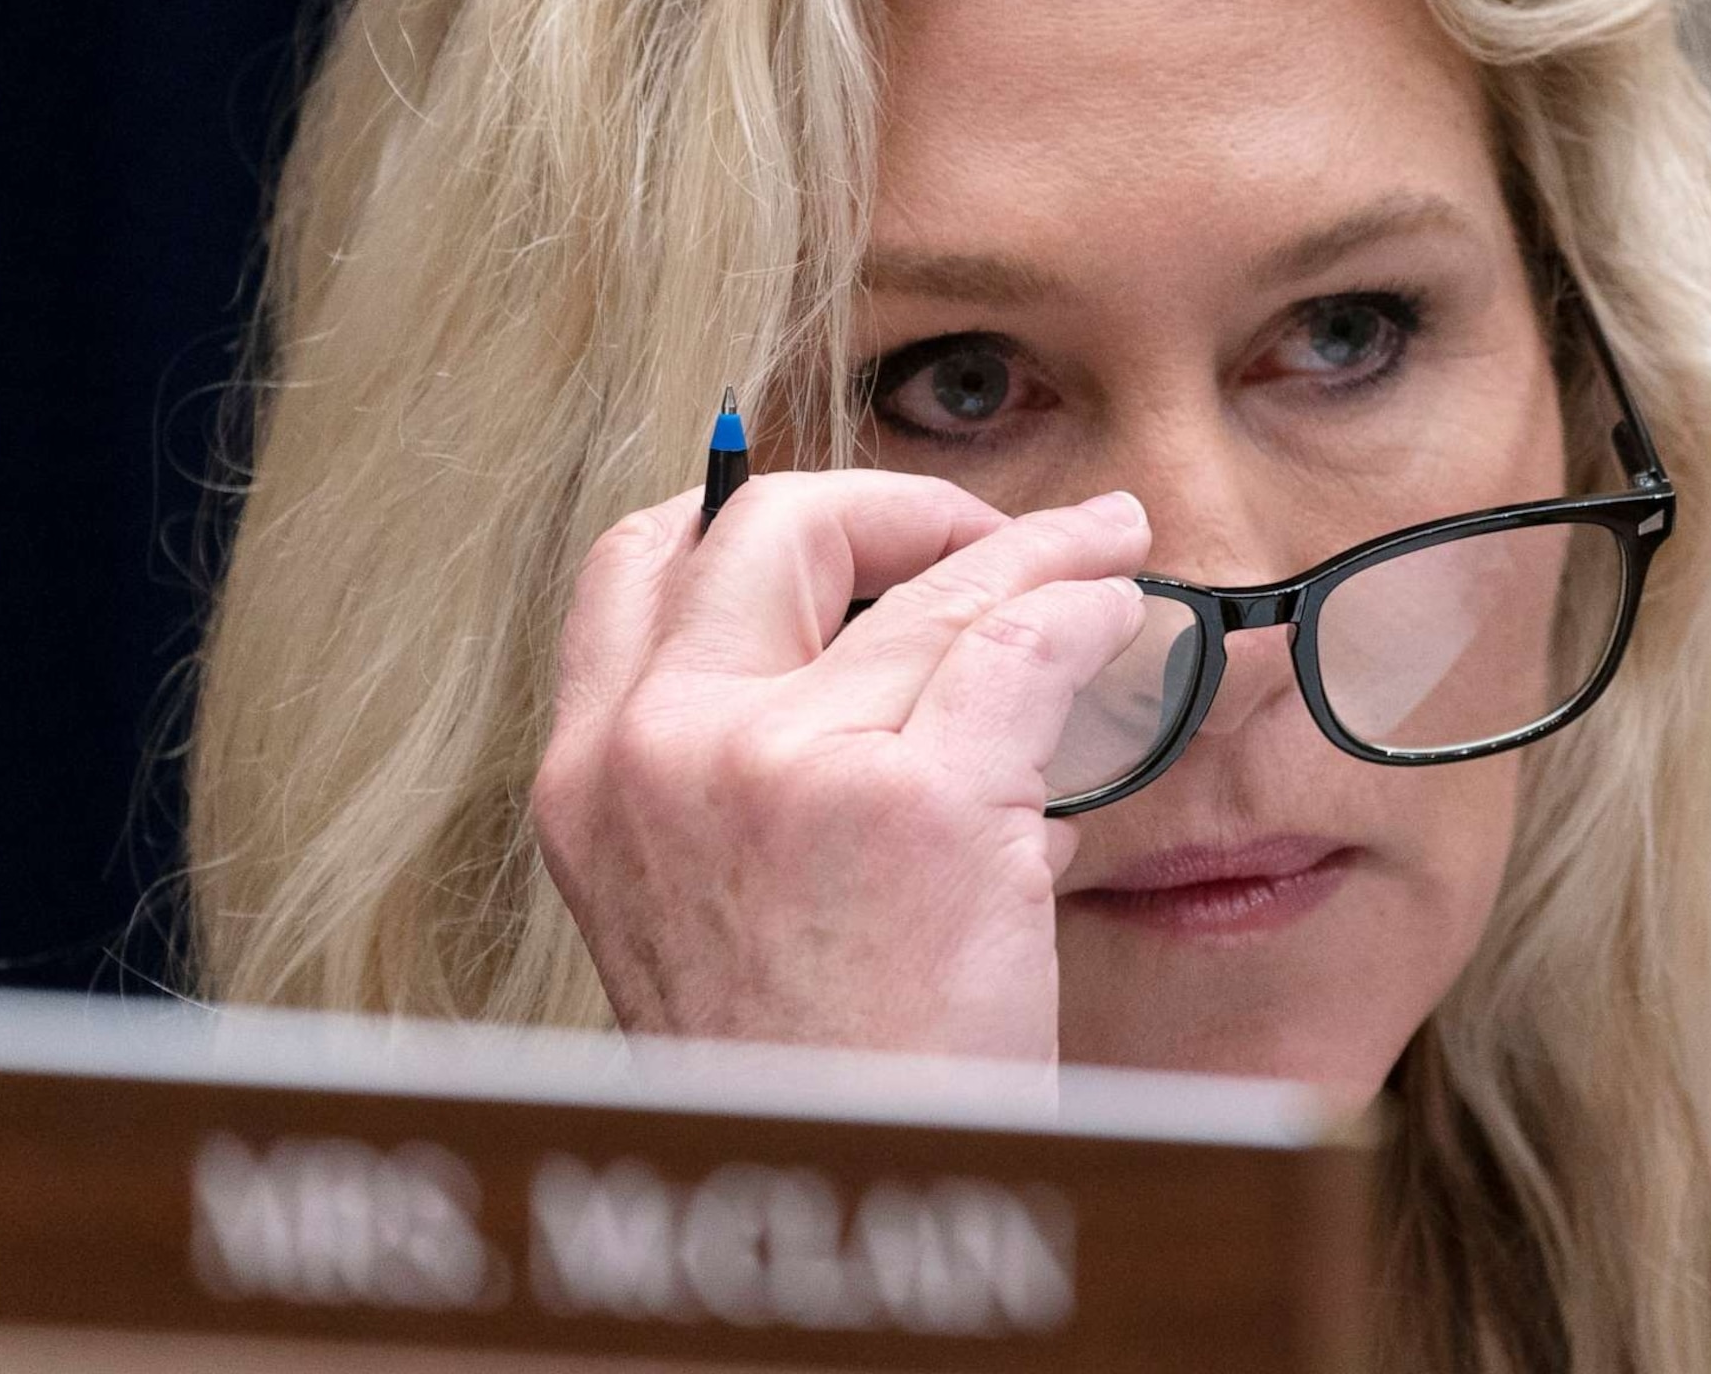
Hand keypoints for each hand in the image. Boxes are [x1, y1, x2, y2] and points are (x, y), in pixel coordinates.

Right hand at [534, 471, 1151, 1060]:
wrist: (849, 1207)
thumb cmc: (806, 1073)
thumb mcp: (702, 904)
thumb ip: (738, 772)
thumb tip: (874, 644)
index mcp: (591, 778)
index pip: (640, 562)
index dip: (757, 516)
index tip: (854, 535)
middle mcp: (661, 753)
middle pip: (775, 527)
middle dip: (891, 504)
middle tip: (976, 534)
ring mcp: (782, 768)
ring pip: (935, 591)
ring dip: (1036, 554)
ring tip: (1100, 551)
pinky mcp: (916, 804)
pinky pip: (1024, 641)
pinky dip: (1087, 605)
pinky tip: (1118, 614)